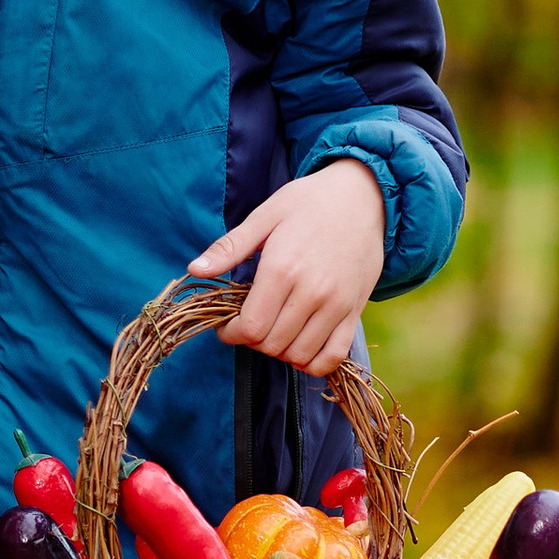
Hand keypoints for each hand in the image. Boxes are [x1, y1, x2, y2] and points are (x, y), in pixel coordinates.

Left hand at [189, 161, 384, 374]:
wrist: (364, 195)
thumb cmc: (309, 202)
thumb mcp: (265, 216)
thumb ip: (229, 247)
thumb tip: (194, 270)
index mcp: (282, 269)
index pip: (251, 327)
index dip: (232, 334)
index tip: (228, 326)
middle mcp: (311, 292)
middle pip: (272, 345)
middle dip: (253, 341)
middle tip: (251, 323)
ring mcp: (337, 305)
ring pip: (300, 355)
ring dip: (280, 351)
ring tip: (274, 331)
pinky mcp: (356, 310)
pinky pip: (335, 356)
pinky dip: (314, 362)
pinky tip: (301, 347)